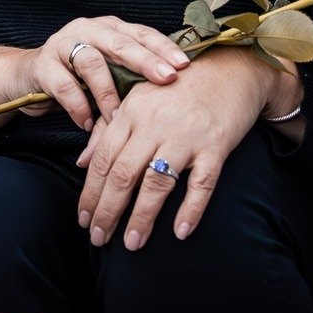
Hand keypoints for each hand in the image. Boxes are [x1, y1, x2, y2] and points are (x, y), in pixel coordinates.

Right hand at [0, 16, 192, 134]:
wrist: (26, 77)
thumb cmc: (77, 77)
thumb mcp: (108, 72)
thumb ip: (132, 75)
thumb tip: (176, 92)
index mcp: (108, 28)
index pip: (140, 33)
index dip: (162, 48)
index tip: (184, 65)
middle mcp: (86, 29)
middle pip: (119, 42)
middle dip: (145, 61)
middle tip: (166, 80)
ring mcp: (62, 44)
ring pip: (91, 62)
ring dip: (108, 92)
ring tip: (120, 116)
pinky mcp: (41, 64)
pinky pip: (64, 85)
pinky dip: (79, 106)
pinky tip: (88, 123)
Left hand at [76, 50, 298, 248]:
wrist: (231, 69)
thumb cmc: (178, 88)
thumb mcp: (138, 99)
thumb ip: (107, 130)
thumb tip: (82, 163)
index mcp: (131, 112)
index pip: (102, 160)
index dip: (90, 193)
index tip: (83, 220)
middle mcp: (154, 124)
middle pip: (123, 174)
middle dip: (108, 211)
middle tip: (99, 239)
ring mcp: (186, 136)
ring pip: (157, 182)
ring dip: (142, 217)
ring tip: (132, 244)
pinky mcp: (216, 145)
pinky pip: (201, 183)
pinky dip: (191, 209)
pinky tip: (180, 232)